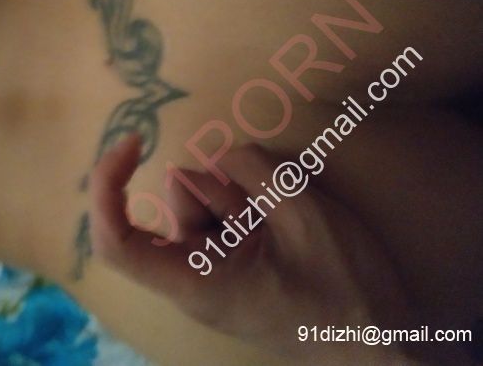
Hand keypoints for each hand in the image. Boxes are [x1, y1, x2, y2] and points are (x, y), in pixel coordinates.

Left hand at [89, 135, 418, 363]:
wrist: (378, 348)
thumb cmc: (343, 292)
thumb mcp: (305, 217)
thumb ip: (256, 173)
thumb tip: (219, 154)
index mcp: (195, 281)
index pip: (117, 243)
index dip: (108, 189)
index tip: (132, 142)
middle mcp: (194, 278)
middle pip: (178, 208)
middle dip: (220, 186)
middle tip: (269, 200)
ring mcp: (216, 271)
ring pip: (206, 207)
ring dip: (242, 196)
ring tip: (287, 216)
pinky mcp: (235, 264)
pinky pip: (226, 219)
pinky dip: (249, 205)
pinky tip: (282, 219)